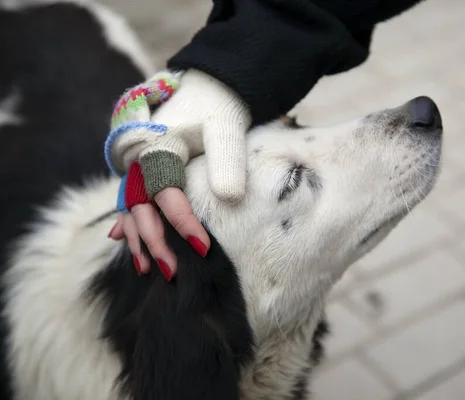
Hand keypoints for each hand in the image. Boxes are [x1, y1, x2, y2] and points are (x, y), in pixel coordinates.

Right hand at [105, 70, 250, 280]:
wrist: (209, 87)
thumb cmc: (219, 108)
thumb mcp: (227, 128)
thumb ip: (228, 160)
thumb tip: (230, 199)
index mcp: (157, 145)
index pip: (166, 192)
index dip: (182, 221)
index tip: (203, 248)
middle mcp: (140, 156)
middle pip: (140, 205)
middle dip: (154, 240)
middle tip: (172, 271)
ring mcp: (138, 163)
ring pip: (130, 206)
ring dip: (137, 237)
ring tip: (148, 269)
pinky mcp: (143, 169)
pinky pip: (130, 198)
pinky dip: (128, 220)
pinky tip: (122, 240)